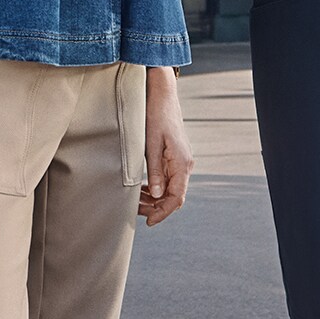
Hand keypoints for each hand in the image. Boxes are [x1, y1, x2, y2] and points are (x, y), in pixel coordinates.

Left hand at [140, 68, 192, 225]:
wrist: (163, 96)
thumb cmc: (156, 116)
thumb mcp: (152, 144)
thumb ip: (155, 170)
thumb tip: (156, 194)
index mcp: (182, 163)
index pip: (176, 198)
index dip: (163, 213)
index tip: (149, 222)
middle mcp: (185, 165)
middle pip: (173, 196)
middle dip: (155, 207)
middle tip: (135, 211)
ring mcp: (180, 162)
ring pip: (170, 189)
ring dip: (154, 198)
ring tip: (135, 201)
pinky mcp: (174, 157)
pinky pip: (167, 179)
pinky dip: (155, 187)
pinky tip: (142, 188)